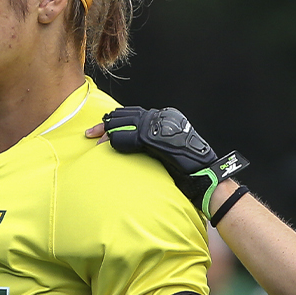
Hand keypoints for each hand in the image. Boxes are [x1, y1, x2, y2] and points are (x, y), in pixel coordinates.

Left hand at [85, 106, 246, 216]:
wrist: (205, 179)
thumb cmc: (189, 172)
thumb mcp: (168, 154)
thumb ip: (152, 146)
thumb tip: (133, 145)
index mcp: (167, 118)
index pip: (135, 115)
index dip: (116, 121)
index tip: (101, 130)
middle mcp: (164, 118)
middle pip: (129, 115)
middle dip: (107, 123)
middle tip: (89, 133)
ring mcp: (162, 127)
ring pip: (128, 122)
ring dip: (109, 131)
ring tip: (95, 138)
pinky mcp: (159, 139)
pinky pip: (132, 136)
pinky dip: (117, 140)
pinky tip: (106, 144)